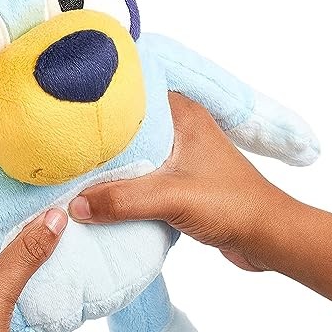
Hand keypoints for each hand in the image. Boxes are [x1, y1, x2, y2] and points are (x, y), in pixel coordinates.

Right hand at [68, 93, 290, 270]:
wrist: (268, 236)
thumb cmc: (231, 205)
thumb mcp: (170, 197)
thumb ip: (121, 200)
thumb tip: (74, 207)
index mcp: (182, 114)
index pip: (133, 94)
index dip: (101, 102)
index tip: (68, 109)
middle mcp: (182, 128)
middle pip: (129, 127)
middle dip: (100, 139)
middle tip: (63, 146)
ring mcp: (183, 155)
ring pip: (136, 154)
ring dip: (112, 166)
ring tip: (75, 172)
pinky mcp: (183, 180)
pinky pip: (144, 176)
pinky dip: (125, 185)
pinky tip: (102, 195)